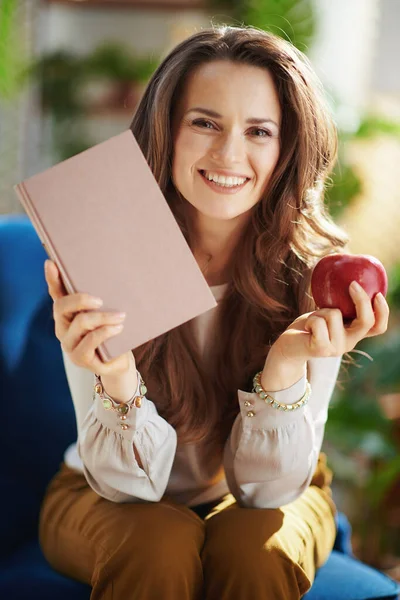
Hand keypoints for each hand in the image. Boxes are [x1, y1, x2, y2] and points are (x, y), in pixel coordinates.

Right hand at [44, 259, 135, 377]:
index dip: (52, 280)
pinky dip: (105, 332)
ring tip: (121, 316)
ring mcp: (69, 344)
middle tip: (101, 301)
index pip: (56, 294)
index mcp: (66, 314)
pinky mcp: (79, 358)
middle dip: (80, 300)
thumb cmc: (111, 333)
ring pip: (80, 323)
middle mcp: (62, 328)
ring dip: (103, 317)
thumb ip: (102, 298)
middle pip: (61, 307)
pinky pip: (90, 340)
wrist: (118, 362)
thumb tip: (110, 272)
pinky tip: (118, 328)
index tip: (51, 263)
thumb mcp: (106, 313)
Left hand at [273, 280, 389, 363]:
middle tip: (352, 284)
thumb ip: (340, 305)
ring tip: (313, 320)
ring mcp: (336, 348)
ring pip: (335, 315)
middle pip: (366, 321)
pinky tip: (306, 328)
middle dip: (362, 300)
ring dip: (320, 311)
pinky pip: (319, 322)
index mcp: (353, 333)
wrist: (288, 347)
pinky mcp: (322, 349)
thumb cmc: (308, 326)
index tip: (378, 294)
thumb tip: (350, 274)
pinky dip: (310, 319)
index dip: (383, 311)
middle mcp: (349, 343)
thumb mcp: (328, 313)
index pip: (378, 327)